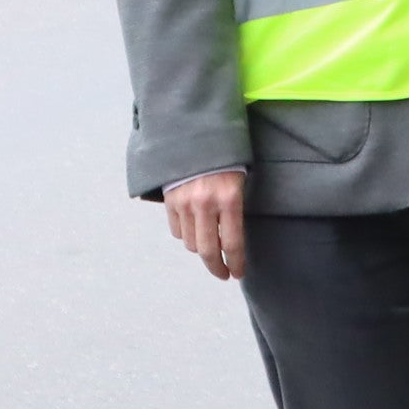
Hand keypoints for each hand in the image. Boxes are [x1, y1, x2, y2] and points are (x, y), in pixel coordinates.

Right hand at [163, 167, 246, 282]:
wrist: (195, 134)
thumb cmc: (225, 158)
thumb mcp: (239, 181)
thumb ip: (234, 210)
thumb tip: (231, 242)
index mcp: (229, 198)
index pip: (233, 243)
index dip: (236, 263)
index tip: (238, 273)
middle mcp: (205, 204)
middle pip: (208, 251)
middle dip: (217, 267)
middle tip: (224, 273)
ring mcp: (184, 203)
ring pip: (190, 243)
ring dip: (201, 250)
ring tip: (209, 248)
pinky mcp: (170, 201)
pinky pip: (177, 230)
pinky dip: (185, 235)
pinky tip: (193, 231)